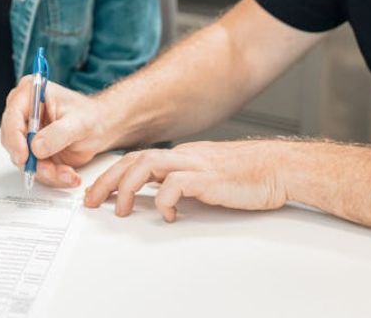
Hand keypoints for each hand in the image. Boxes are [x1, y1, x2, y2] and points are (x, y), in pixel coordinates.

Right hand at [0, 75, 114, 187]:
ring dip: (45, 171)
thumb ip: (58, 133)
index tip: (24, 156)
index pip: (12, 116)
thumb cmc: (91, 116)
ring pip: (23, 160)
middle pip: (12, 141)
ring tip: (67, 173)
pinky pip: (35, 169)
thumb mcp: (79, 122)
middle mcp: (24, 114)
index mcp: (30, 94)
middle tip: (50, 170)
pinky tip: (68, 175)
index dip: (15, 138)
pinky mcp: (33, 152)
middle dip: (32, 160)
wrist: (102, 128)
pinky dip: (51, 176)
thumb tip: (36, 147)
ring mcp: (27, 134)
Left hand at [83, 140, 288, 221]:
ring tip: (120, 210)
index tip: (96, 192)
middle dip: (107, 180)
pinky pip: (176, 184)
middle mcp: (184, 155)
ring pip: (147, 165)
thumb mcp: (207, 178)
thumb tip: (159, 199)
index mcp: (182, 155)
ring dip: (127, 188)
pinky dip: (164, 200)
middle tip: (92, 201)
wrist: (279, 168)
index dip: (112, 174)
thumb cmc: (249, 175)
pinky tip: (167, 214)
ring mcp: (196, 164)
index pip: (137, 159)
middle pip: (134, 160)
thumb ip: (183, 184)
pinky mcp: (209, 178)